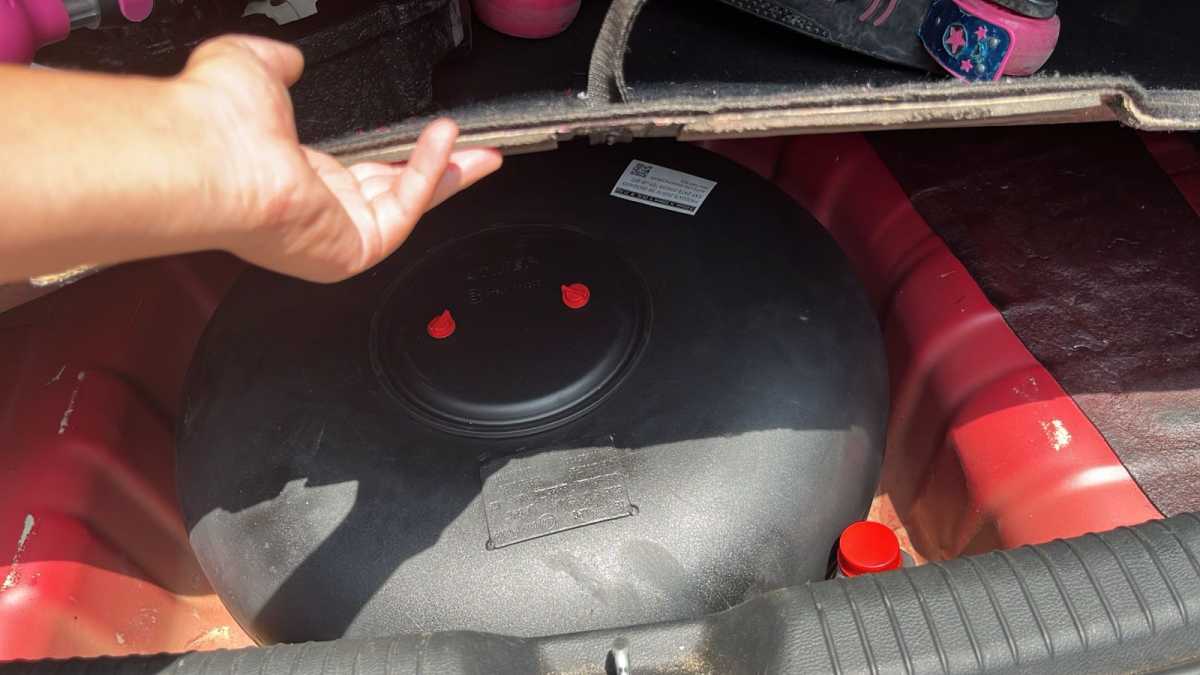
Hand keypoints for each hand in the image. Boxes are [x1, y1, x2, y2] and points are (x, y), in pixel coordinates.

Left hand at [174, 35, 501, 281]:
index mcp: (292, 176)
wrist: (207, 152)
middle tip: (475, 154)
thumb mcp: (251, 68)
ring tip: (481, 148)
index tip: (426, 137)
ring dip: (446, 173)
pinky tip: (445, 142)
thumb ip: (277, 62)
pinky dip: (429, 177)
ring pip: (407, 205)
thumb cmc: (215, 119)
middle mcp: (315, 209)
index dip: (398, 154)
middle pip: (394, 192)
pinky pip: (402, 213)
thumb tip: (289, 59)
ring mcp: (334, 233)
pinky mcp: (352, 249)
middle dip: (441, 172)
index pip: (357, 170)